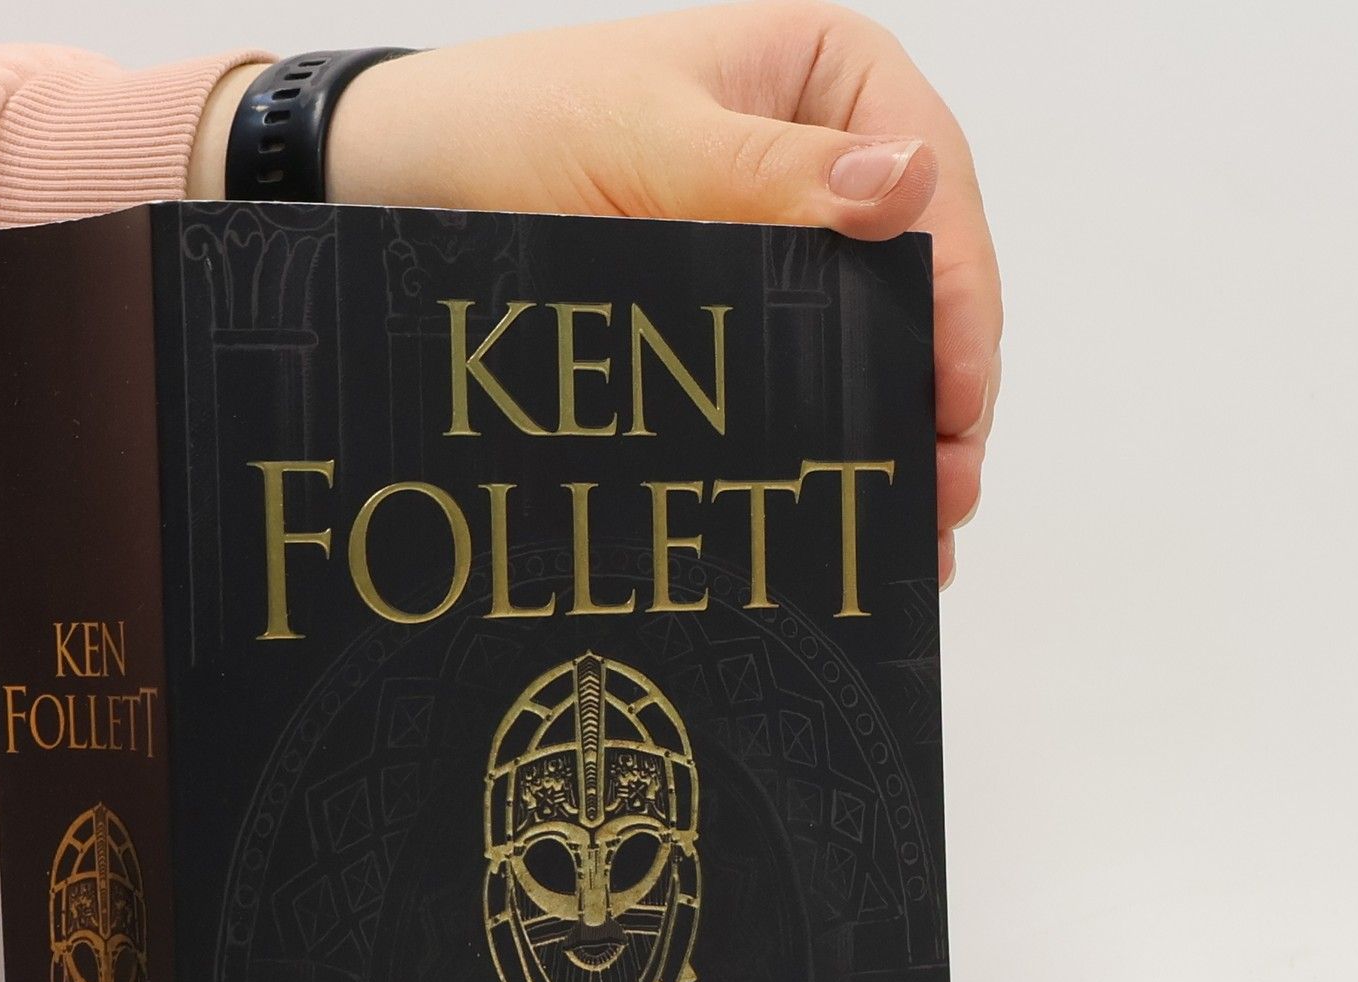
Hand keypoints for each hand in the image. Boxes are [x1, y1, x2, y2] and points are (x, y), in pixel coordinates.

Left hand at [193, 5, 998, 585]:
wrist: (395, 182)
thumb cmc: (506, 127)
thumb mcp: (641, 142)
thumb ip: (771, 174)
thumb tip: (906, 188)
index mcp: (827, 79)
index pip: (937, 190)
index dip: (962, 299)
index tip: (957, 398)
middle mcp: (819, 157)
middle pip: (921, 280)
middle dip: (940, 387)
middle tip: (942, 495)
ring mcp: (779, 241)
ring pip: (872, 338)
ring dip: (895, 429)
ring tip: (913, 526)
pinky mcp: (733, 308)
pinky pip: (803, 370)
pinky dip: (829, 435)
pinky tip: (846, 498)